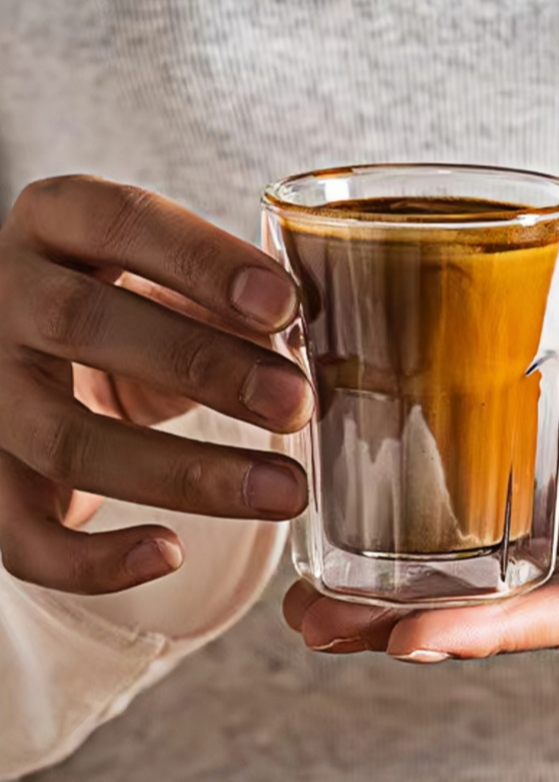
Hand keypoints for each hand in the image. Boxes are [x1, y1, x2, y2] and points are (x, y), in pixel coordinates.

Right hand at [0, 176, 313, 593]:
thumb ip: (229, 300)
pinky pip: (19, 532)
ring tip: (283, 491)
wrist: (50, 356)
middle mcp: (3, 296)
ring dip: (185, 474)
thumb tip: (305, 345)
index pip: (122, 222)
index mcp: (58, 223)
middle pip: (85, 324)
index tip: (284, 306)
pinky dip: (93, 559)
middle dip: (204, 367)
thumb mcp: (174, 280)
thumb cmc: (136, 308)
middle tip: (295, 404)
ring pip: (66, 439)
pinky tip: (170, 555)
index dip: (203, 262)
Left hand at [284, 322, 558, 660]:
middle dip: (416, 624)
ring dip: (417, 589)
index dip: (491, 631)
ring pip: (502, 578)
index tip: (405, 636)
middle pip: (517, 614)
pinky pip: (516, 527)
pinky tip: (399, 540)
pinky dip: (456, 540)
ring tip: (326, 593)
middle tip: (319, 623)